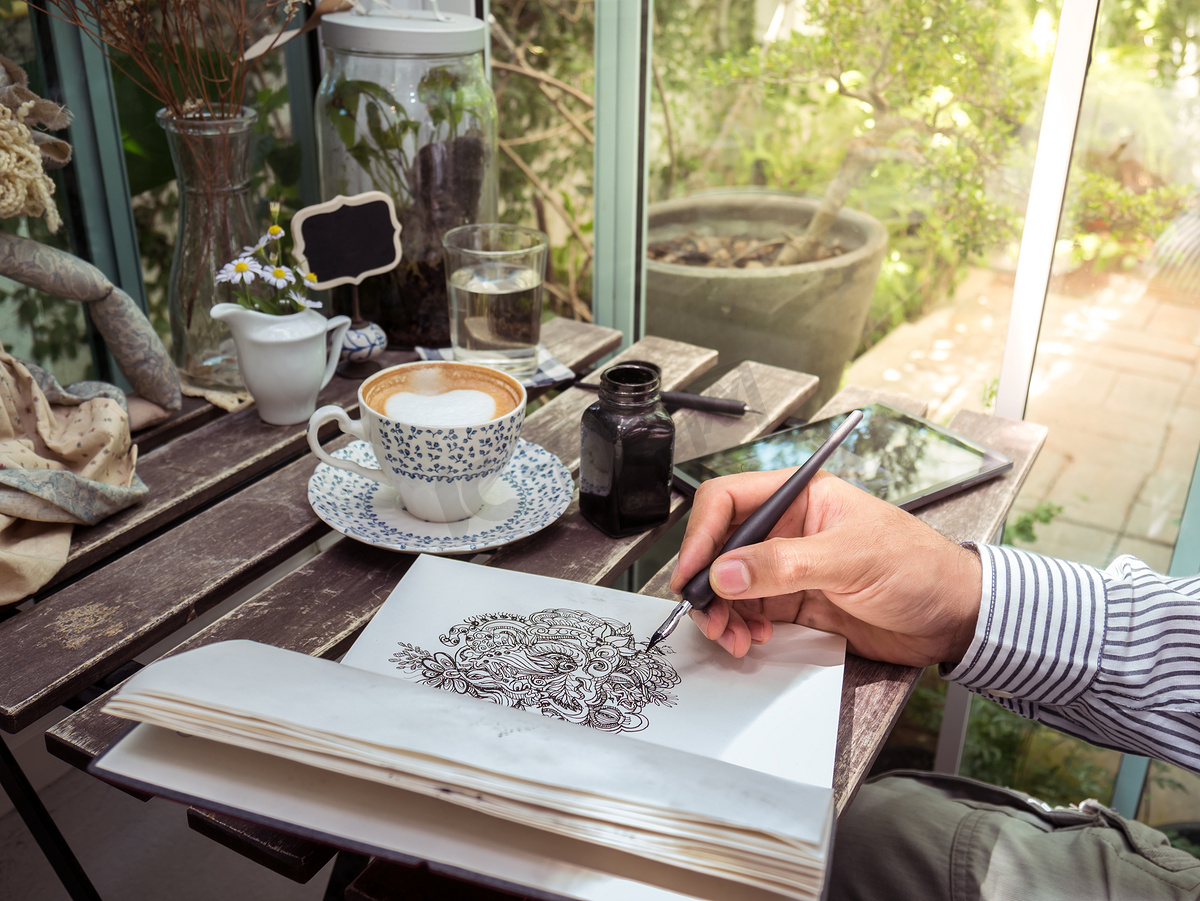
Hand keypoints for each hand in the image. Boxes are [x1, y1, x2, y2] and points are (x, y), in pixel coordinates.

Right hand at [668, 470, 981, 664]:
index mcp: (800, 497)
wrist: (955, 618)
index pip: (729, 500)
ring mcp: (787, 568)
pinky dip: (739, 627)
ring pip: (729, 584)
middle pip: (720, 545)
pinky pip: (748, 612)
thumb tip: (727, 572)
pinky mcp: (793, 603)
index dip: (701, 533)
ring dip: (720, 611)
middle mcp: (787, 529)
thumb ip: (785, 565)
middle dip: (706, 581)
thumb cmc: (920, 568)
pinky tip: (750, 638)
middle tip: (706, 613)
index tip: (692, 571)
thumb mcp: (851, 559)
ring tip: (729, 636)